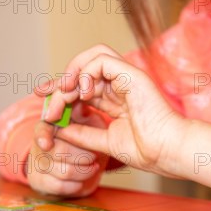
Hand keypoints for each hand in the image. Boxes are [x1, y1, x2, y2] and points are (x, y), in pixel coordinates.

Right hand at [28, 80, 109, 196]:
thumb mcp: (83, 118)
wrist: (75, 164)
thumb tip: (83, 91)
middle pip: (59, 152)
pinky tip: (84, 177)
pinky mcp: (41, 184)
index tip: (47, 143)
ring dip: (85, 170)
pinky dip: (78, 184)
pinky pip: (62, 187)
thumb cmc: (80, 136)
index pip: (41, 131)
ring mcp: (38, 166)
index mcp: (46, 127)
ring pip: (65, 171)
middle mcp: (38, 146)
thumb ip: (81, 105)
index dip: (44, 137)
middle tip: (94, 153)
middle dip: (82, 154)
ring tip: (93, 164)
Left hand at [44, 45, 186, 176]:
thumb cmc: (146, 150)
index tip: (43, 102)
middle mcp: (120, 86)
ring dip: (71, 74)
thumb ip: (82, 134)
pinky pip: (101, 59)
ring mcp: (126, 78)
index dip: (62, 91)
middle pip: (83, 70)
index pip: (83, 87)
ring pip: (91, 58)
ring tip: (62, 95)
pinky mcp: (131, 74)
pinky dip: (86, 72)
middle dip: (60, 82)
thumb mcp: (104, 142)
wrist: (166, 152)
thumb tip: (59, 129)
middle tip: (44, 98)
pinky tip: (82, 93)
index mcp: (116, 100)